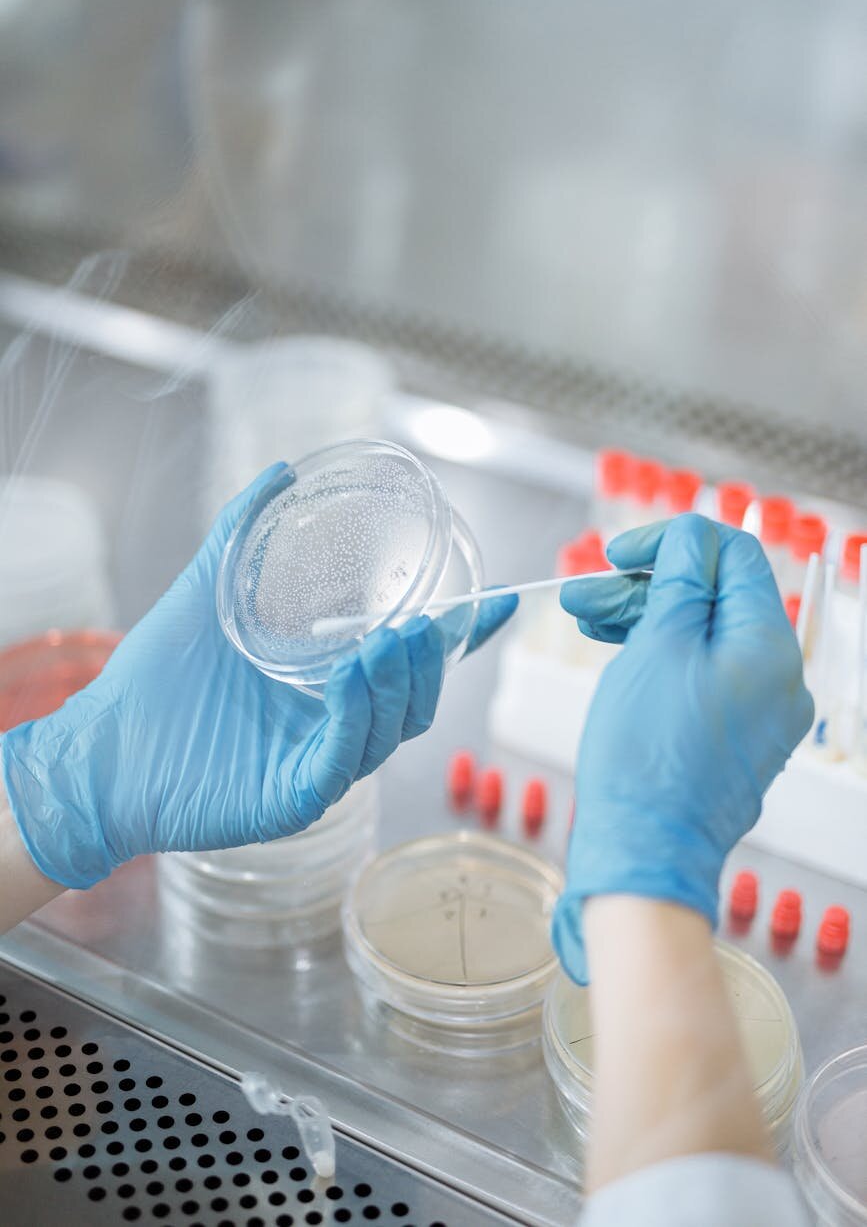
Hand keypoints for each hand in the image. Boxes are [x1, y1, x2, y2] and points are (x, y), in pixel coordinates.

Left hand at [1, 464, 515, 889]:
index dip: (458, 635)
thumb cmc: (153, 683)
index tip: (496, 597)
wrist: (97, 749)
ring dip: (402, 683)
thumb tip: (280, 471)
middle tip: (435, 617)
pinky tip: (354, 672)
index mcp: (328, 689)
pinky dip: (356, 716)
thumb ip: (240, 532)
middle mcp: (332, 728)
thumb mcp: (205, 594)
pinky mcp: (291, 800)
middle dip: (435, 661)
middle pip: (413, 700)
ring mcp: (315, 767)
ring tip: (401, 636)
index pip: (408, 664)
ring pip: (387, 730)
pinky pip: (340, 760)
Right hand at [553, 513, 812, 983]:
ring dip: (644, 618)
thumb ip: (679, 581)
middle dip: (647, 585)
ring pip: (701, 637)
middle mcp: (778, 679)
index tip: (622, 552)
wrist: (644, 850)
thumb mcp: (658, 645)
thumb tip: (691, 539)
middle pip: (715, 598)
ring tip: (584, 618)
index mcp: (770, 648)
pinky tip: (612, 649)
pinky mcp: (733, 737)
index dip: (674, 543)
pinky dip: (658, 656)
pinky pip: (701, 676)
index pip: (736, 557)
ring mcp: (758, 712)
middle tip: (587, 590)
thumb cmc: (647, 756)